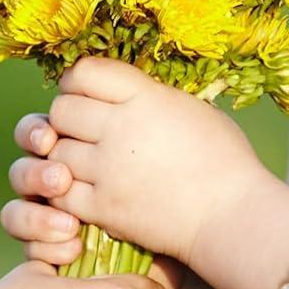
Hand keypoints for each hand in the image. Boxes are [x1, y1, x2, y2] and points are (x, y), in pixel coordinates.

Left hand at [32, 57, 268, 263]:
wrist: (233, 216)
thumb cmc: (224, 159)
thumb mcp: (191, 107)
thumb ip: (149, 96)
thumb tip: (116, 91)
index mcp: (145, 97)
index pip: (84, 72)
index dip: (76, 81)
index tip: (83, 93)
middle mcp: (120, 127)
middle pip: (62, 109)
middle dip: (66, 117)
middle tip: (80, 129)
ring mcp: (108, 169)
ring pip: (55, 151)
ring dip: (64, 154)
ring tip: (84, 161)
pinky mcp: (104, 208)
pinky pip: (60, 192)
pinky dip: (64, 190)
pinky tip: (82, 189)